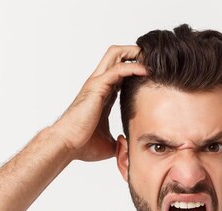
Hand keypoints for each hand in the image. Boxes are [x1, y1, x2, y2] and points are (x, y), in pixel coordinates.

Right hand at [49, 45, 147, 160]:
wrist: (67, 145)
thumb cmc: (82, 145)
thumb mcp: (109, 144)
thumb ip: (121, 142)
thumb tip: (129, 147)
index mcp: (103, 95)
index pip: (121, 73)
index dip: (136, 69)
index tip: (154, 72)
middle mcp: (99, 84)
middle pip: (117, 55)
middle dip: (136, 52)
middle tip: (154, 57)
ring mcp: (97, 83)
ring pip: (116, 54)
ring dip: (135, 53)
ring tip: (152, 57)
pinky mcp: (97, 87)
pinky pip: (118, 69)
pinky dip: (133, 67)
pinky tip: (146, 71)